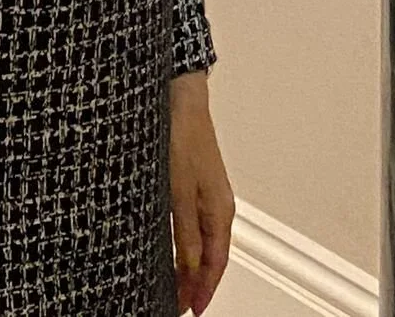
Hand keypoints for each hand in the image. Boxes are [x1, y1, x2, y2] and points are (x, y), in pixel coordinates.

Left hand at [169, 72, 233, 315]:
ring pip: (204, 242)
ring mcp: (208, 195)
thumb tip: (190, 269)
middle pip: (212, 256)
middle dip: (197, 283)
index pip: (215, 263)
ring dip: (191, 266)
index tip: (191, 311)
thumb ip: (185, 233)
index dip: (203, 290)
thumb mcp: (179, 192)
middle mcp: (218, 206)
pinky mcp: (196, 185)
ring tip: (176, 285)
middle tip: (180, 304)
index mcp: (220, 211)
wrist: (182, 99)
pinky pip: (197, 226)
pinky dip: (188, 245)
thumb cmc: (184, 137)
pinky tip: (174, 248)